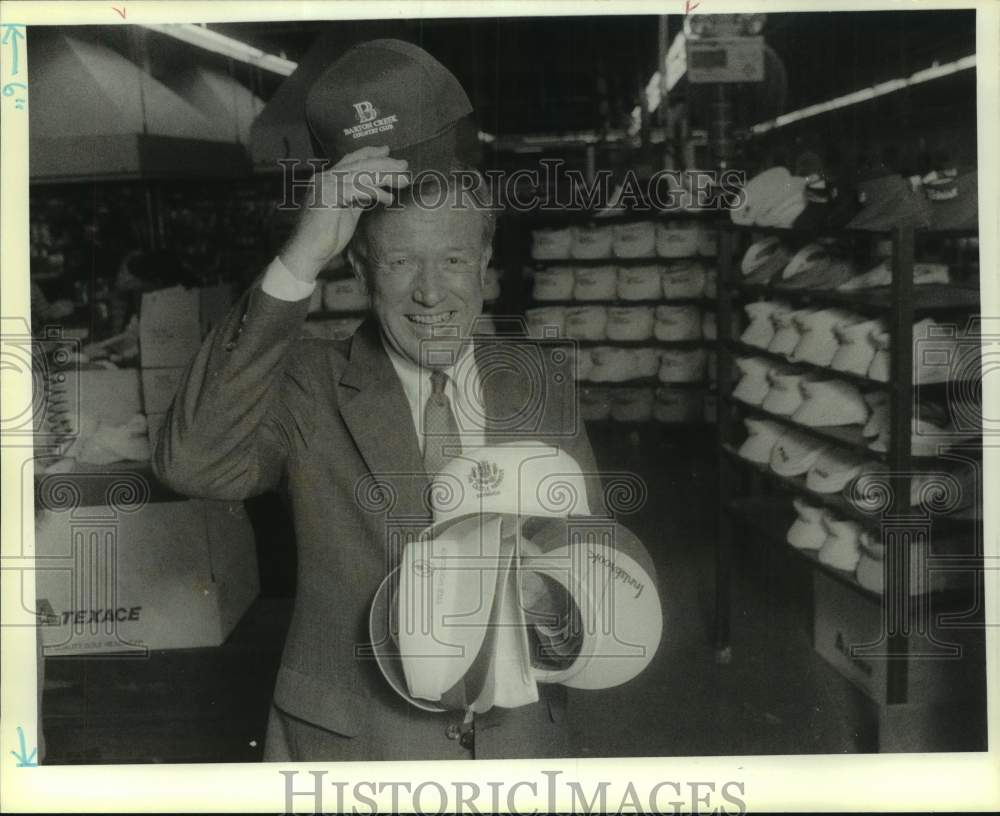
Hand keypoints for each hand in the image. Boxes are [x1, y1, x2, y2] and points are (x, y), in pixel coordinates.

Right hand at [279, 145, 408, 282]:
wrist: (310, 252)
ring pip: (361, 174)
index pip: (351, 160)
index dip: (370, 153)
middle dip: (384, 163)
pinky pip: (358, 189)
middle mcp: (325, 177)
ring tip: (402, 179)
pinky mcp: (329, 196)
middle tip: (404, 164)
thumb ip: (358, 198)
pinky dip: (375, 192)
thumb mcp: (347, 212)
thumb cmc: (327, 236)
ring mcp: (325, 185)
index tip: (387, 151)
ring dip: (385, 176)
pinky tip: (388, 198)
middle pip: (359, 164)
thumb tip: (374, 189)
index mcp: (327, 179)